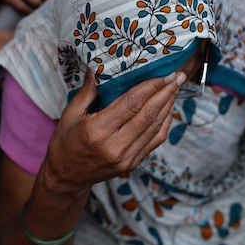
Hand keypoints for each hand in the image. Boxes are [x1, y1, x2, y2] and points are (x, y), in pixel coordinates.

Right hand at [40, 71, 185, 195]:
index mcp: (97, 131)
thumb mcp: (70, 114)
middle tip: (178, 77)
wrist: (66, 178)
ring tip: (175, 89)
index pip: (132, 103)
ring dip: (168, 106)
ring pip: (155, 127)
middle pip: (148, 114)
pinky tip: (168, 109)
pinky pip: (155, 141)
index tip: (165, 74)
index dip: (151, 87)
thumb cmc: (65, 144)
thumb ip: (88, 91)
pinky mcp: (133, 163)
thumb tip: (98, 66)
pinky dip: (165, 123)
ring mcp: (126, 158)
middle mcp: (115, 146)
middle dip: (166, 93)